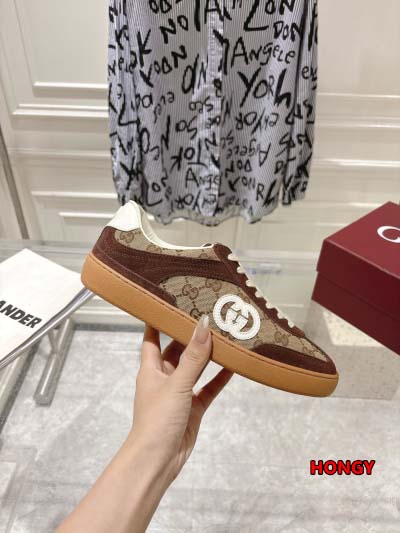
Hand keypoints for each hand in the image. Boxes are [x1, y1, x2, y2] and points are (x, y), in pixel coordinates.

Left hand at [128, 314, 232, 481]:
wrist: (158, 460)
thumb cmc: (157, 420)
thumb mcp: (177, 383)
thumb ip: (193, 356)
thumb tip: (203, 324)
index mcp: (150, 368)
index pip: (152, 337)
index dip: (158, 319)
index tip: (170, 300)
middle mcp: (164, 377)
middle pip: (177, 349)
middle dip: (191, 335)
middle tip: (208, 315)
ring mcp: (179, 392)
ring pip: (195, 368)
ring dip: (207, 355)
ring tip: (224, 336)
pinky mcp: (193, 407)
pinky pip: (208, 387)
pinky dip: (219, 378)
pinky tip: (233, 366)